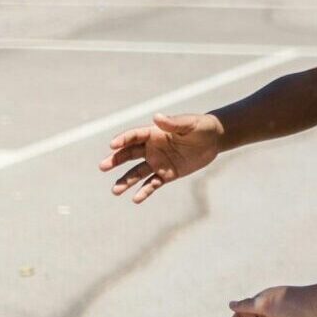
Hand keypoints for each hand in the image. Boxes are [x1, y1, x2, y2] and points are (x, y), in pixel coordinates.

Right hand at [99, 112, 223, 203]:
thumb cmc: (200, 127)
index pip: (133, 136)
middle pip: (129, 154)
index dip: (123, 140)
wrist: (213, 140)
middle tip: (102, 166)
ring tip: (115, 191)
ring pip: (137, 172)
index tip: (112, 146)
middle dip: (116, 160)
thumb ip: (173, 123)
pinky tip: (136, 199)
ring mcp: (158, 162)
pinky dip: (145, 191)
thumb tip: (157, 117)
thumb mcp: (188, 124)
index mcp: (153, 133)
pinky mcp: (167, 174)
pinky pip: (153, 184)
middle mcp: (151, 148)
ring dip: (126, 181)